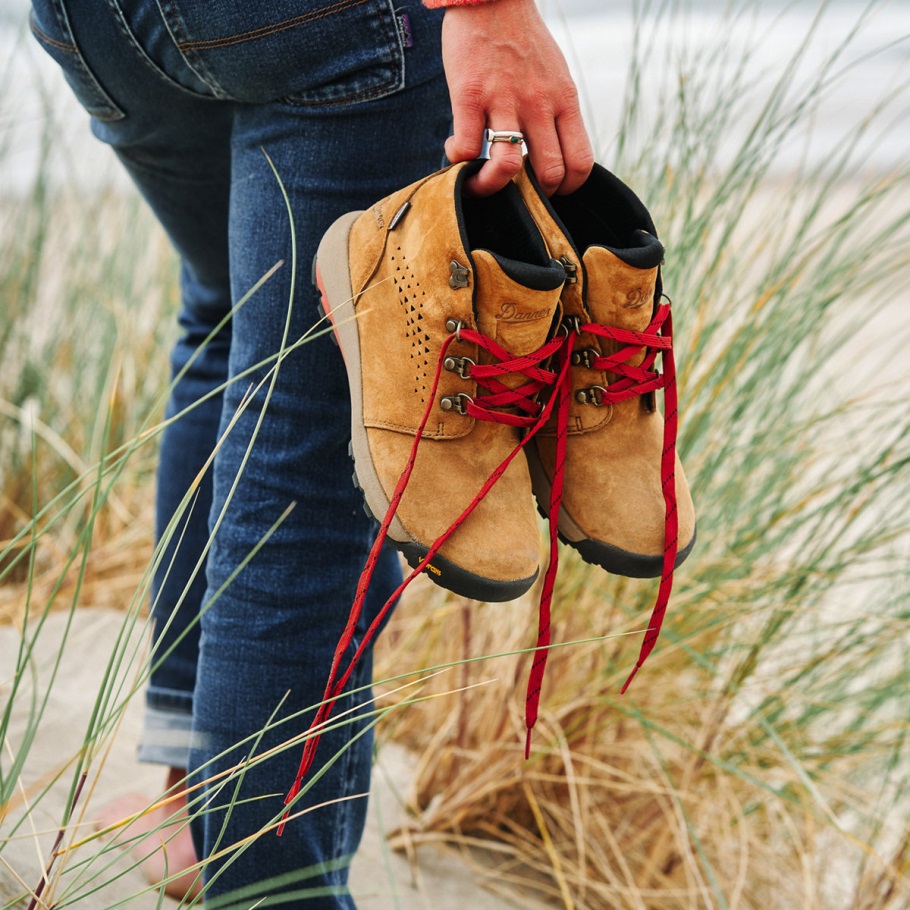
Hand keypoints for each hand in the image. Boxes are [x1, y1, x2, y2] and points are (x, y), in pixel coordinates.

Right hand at [441, 0, 594, 196]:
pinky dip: (459, 161)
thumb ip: (555, 114)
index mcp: (563, 101)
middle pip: (549, 174)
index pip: (580, 163)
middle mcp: (539, 104)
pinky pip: (467, 147)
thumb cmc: (521, 41)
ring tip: (480, 180)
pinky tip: (456, 152)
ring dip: (492, 186)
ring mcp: (504, 100)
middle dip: (532, 196)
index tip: (547, 187)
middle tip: (514, 190)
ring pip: (509, 167)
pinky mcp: (470, 95)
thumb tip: (551, 153)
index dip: (566, 188)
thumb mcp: (555, 75)